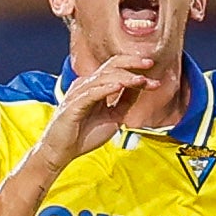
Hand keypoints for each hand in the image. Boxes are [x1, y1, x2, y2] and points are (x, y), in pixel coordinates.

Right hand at [37, 54, 159, 166]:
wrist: (61, 152)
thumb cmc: (83, 135)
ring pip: (103, 77)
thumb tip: (140, 90)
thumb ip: (124, 103)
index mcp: (95, 86)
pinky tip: (119, 86)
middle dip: (132, 63)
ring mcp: (78, 93)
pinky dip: (105, 88)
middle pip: (111, 66)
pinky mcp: (73, 105)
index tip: (153, 71)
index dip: (135, 68)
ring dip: (124, 77)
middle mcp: (86, 85)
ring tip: (141, 79)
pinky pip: (91, 93)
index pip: (116, 69)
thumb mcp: (112, 117)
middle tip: (149, 63)